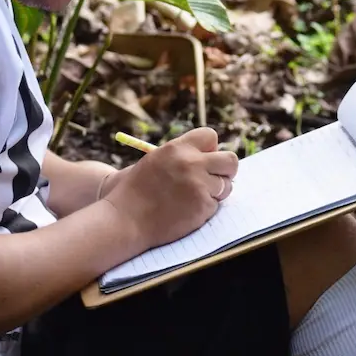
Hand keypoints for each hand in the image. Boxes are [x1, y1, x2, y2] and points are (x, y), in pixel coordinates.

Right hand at [102, 127, 237, 249]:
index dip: (211, 149)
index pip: (210, 136)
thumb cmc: (136, 191)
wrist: (125, 219)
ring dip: (216, 192)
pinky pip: (216, 205)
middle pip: (230, 160)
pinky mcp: (202, 207)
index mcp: (177, 148)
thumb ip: (181, 156)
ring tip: (193, 198)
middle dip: (225, 170)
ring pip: (227, 185)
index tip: (204, 160)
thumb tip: (210, 156)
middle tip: (214, 180)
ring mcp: (199, 186)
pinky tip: (187, 211)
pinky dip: (205, 209)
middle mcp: (191, 163)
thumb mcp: (155, 161)